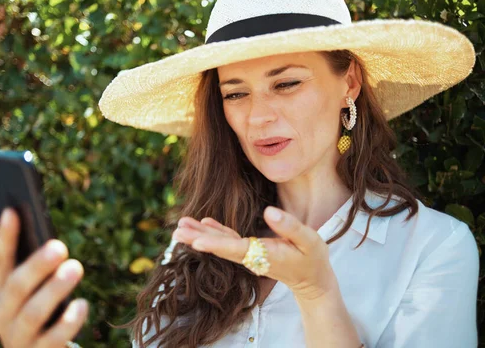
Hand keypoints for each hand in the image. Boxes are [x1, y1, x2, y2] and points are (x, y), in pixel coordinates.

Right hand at [0, 208, 88, 346]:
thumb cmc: (33, 308)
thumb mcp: (28, 288)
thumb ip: (32, 266)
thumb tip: (46, 233)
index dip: (5, 237)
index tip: (13, 211)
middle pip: (16, 287)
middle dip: (37, 266)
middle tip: (60, 246)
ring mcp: (16, 337)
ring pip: (33, 313)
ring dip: (55, 289)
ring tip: (76, 267)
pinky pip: (54, 338)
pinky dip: (69, 321)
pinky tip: (82, 304)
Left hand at [172, 206, 336, 301]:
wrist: (312, 279)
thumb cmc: (313, 259)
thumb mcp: (309, 241)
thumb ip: (290, 227)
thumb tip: (268, 211)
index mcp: (264, 254)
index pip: (235, 248)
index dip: (215, 244)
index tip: (194, 242)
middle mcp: (251, 257)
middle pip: (221, 247)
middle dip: (198, 239)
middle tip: (176, 231)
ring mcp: (249, 254)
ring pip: (221, 243)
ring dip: (200, 235)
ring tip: (180, 226)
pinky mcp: (251, 250)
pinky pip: (229, 240)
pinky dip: (216, 231)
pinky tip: (204, 223)